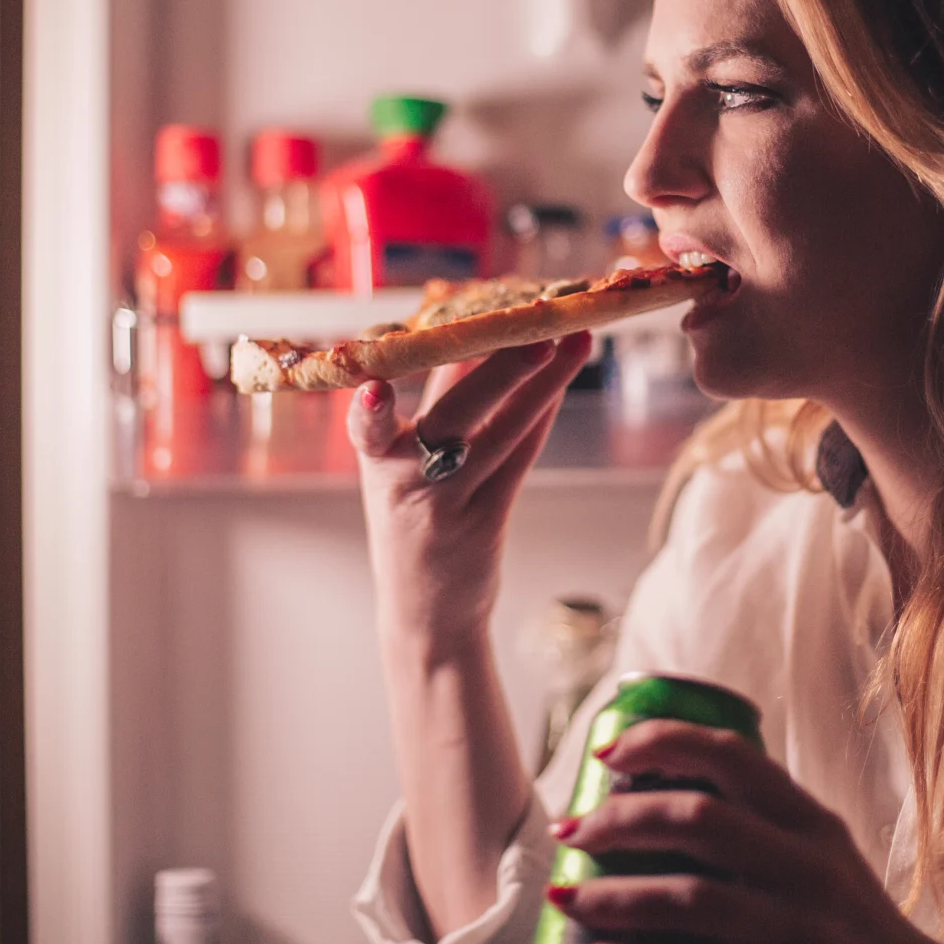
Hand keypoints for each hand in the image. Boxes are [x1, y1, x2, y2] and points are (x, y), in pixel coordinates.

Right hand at [349, 332, 591, 658]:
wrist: (426, 612)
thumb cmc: (411, 518)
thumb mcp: (399, 463)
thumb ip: (428, 400)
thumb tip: (455, 331)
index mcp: (375, 463)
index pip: (369, 429)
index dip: (369, 412)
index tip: (373, 389)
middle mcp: (409, 483)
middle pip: (453, 418)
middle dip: (497, 371)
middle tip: (535, 331)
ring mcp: (452, 504)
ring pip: (504, 432)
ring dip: (543, 382)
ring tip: (575, 340)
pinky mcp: (488, 519)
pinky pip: (521, 456)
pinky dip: (541, 413)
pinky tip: (562, 378)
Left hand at [549, 719, 943, 943]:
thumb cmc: (846, 922)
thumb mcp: (822, 855)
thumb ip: (761, 822)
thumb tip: (649, 790)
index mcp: (813, 823)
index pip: (732, 757)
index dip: (662, 741)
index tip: (605, 751)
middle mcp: (811, 870)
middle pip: (700, 822)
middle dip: (620, 821)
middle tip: (569, 831)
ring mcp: (803, 934)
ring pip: (692, 900)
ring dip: (615, 897)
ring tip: (564, 897)